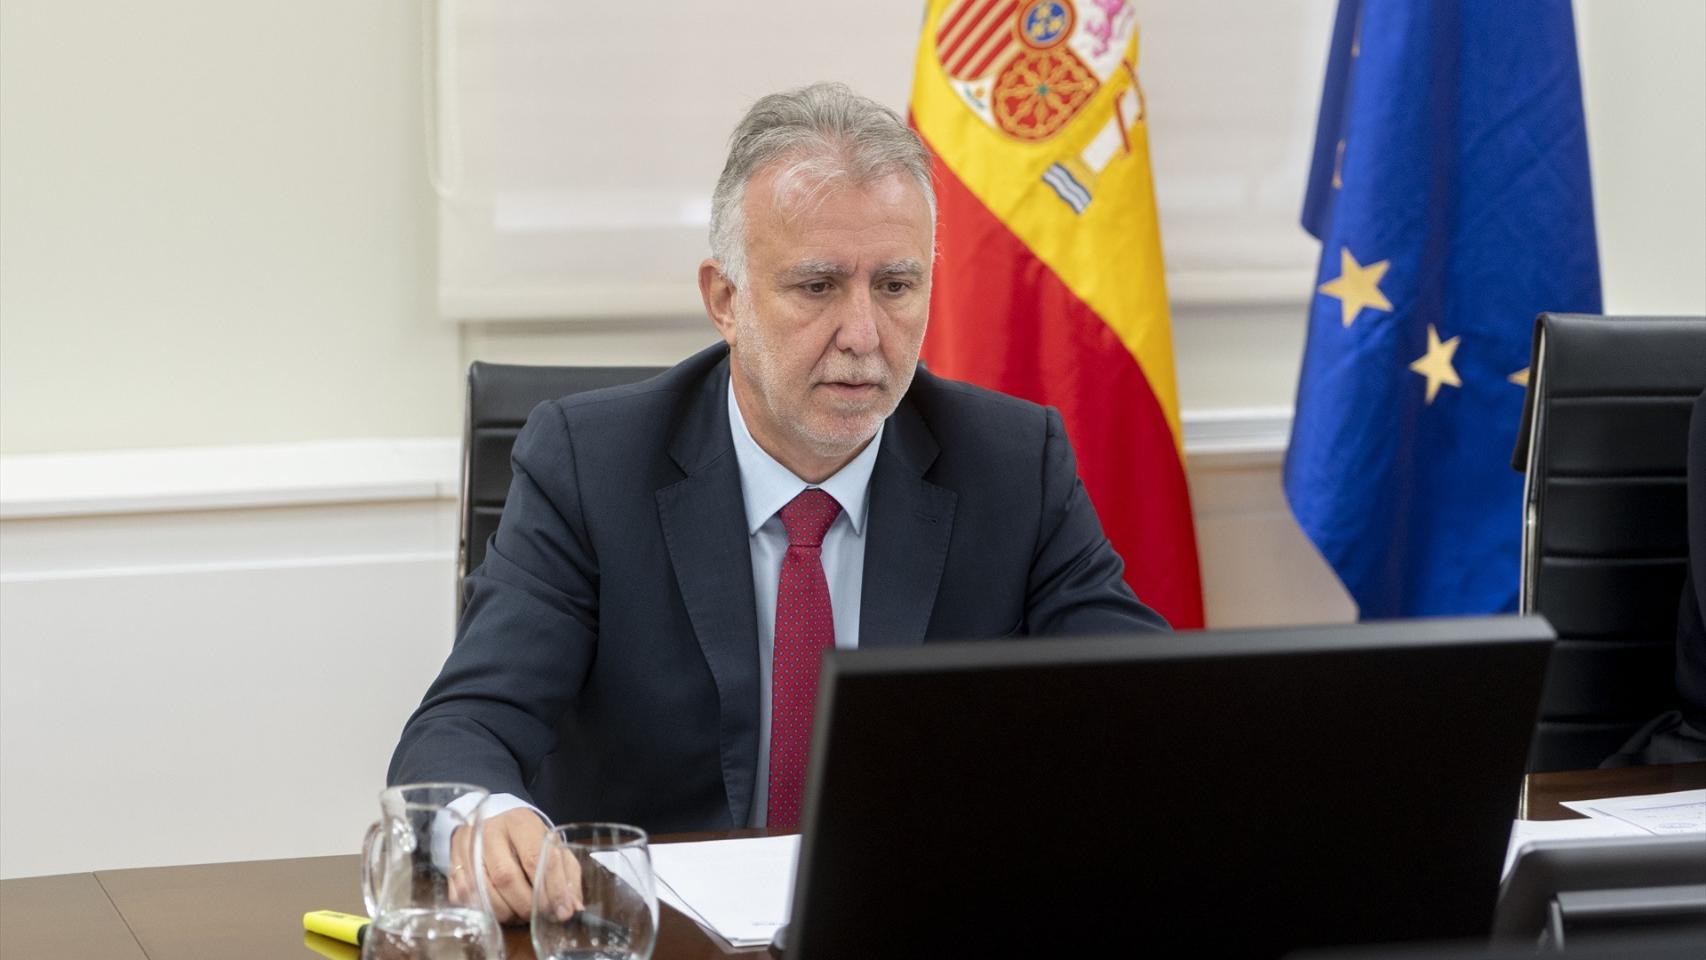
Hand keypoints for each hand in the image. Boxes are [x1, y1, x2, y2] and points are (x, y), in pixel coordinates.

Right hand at [448, 807, 578, 923]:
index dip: (550, 889)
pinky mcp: (453, 863)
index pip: (535, 858)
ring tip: (520, 914)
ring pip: (484, 891)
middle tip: (538, 915)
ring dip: (506, 912)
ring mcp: (467, 847)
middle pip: (506, 877)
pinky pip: (465, 898)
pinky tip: (499, 909)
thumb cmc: (529, 842)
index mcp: (520, 821)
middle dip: (526, 905)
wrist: (494, 828)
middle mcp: (490, 831)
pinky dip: (484, 911)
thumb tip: (572, 908)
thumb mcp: (554, 850)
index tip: (562, 911)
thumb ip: (567, 877)